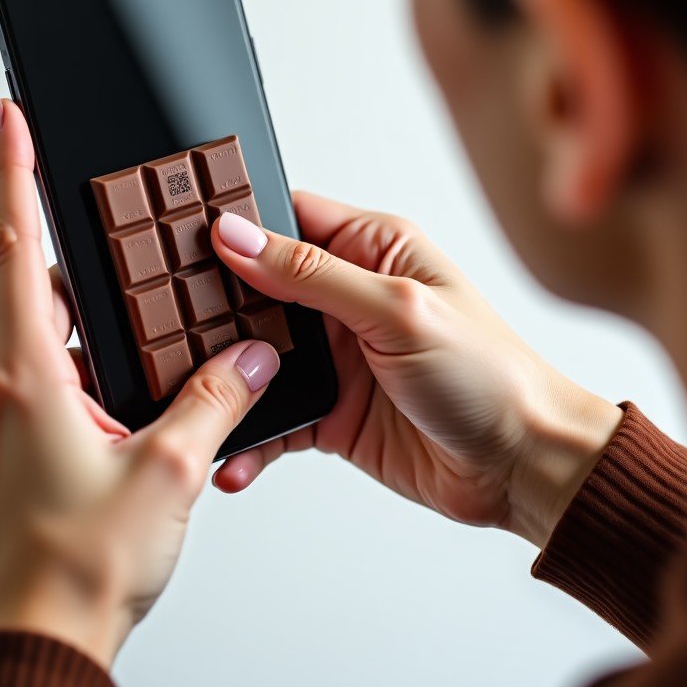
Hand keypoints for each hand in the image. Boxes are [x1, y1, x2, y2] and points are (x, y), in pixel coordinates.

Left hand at [0, 99, 279, 668]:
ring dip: (87, 352)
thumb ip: (215, 397)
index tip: (4, 118)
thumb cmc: (83, 569)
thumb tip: (247, 354)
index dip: (10, 173)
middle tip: (138, 290)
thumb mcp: (171, 470)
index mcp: (25, 377)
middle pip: (36, 302)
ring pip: (38, 354)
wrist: (39, 647)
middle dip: (89, 288)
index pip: (11, 248)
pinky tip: (114, 425)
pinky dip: (71, 391)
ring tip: (139, 384)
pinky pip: (32, 396)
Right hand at [211, 194, 622, 546]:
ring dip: (228, 376)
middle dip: (214, 308)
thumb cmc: (489, 375)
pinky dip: (251, 436)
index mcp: (372, 250)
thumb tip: (237, 237)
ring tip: (190, 393)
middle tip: (162, 322)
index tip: (181, 238)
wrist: (524, 467)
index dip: (235, 226)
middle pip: (258, 288)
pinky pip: (275, 417)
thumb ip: (311, 274)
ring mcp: (337, 356)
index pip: (286, 219)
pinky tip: (233, 454)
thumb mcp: (397, 311)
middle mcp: (348, 297)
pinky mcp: (331, 411)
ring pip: (257, 354)